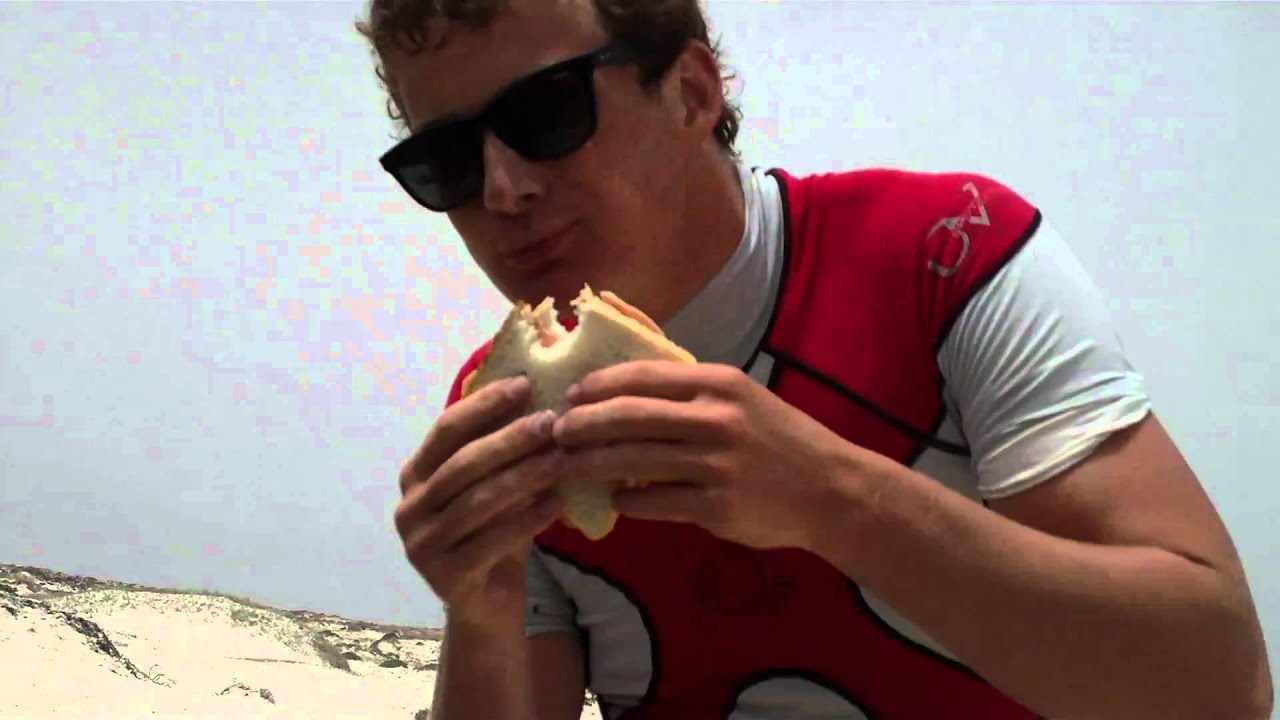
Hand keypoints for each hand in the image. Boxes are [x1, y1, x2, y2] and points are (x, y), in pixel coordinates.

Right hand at [394, 376, 563, 624]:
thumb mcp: (496, 487)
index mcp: (415, 476)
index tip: (524, 384)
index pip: (446, 430)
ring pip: (478, 501)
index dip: (483, 405)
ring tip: (563, 459)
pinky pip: (492, 541)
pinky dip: (528, 519)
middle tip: (552, 422)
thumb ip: (503, 449)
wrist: (487, 607)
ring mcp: (422, 545)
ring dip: (524, 476)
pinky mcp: (445, 577)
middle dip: (509, 439)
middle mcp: (409, 508)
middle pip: (462, 463)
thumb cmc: (495, 534)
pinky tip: (558, 503)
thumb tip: (538, 390)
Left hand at [551, 362, 853, 550]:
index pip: (644, 375)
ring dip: (590, 464)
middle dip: (582, 424)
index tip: (571, 394)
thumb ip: (686, 381)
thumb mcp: (739, 394)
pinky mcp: (716, 507)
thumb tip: (623, 357)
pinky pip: (655, 503)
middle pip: (630, 417)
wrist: (831, 490)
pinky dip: (628, 502)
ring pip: (634, 461)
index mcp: (719, 383)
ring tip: (564, 466)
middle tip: (554, 431)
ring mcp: (716, 465)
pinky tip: (613, 500)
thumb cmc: (777, 438)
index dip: (599, 384)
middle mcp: (716, 419)